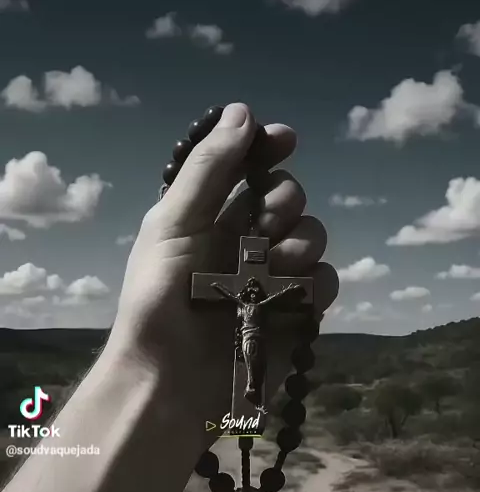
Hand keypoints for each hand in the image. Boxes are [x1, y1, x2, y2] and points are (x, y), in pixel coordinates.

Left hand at [109, 102, 337, 431]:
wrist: (170, 379)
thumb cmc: (159, 302)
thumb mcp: (172, 225)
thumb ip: (208, 170)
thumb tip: (243, 111)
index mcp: (208, 217)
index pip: (248, 168)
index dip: (268, 148)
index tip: (283, 140)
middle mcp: (243, 243)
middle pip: (287, 197)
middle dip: (284, 199)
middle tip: (265, 221)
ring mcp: (271, 279)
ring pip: (312, 237)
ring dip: (301, 242)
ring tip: (275, 265)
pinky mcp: (294, 316)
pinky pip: (324, 284)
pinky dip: (315, 283)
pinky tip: (294, 294)